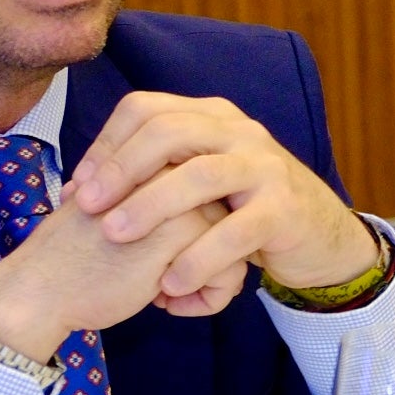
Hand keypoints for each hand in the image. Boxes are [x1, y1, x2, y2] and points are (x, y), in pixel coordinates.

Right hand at [0, 194, 227, 361]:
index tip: (159, 260)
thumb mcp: (122, 214)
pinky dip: (208, 298)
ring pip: (235, 247)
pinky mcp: (181, 236)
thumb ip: (160, 206)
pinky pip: (229, 272)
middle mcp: (174, 174)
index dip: (195, 241)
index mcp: (158, 165)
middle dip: (206, 262)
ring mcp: (180, 202)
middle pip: (230, 224)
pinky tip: (166, 305)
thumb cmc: (76, 258)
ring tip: (164, 295)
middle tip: (162, 285)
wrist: (39, 287)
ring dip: (208, 282)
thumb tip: (213, 220)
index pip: (212, 203)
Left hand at [65, 92, 378, 306]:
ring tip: (116, 235)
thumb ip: (151, 175)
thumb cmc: (241, 208)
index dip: (105, 144)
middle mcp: (239, 132)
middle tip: (89, 207)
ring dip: (150, 205)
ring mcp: (265, 168)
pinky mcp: (284, 210)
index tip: (80, 187)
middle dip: (120, 168)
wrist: (316, 234)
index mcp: (211, 117)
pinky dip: (197, 258)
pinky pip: (235, 231)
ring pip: (201, 175)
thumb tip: (78, 190)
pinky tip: (170, 284)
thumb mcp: (198, 179)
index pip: (146, 109)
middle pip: (169, 131)